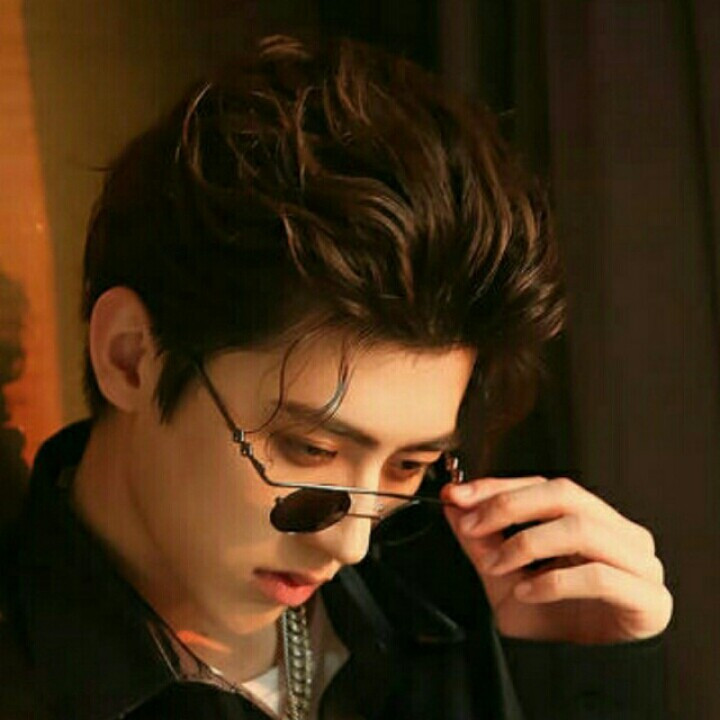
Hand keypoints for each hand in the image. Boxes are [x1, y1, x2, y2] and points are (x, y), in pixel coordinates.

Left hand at [441, 476, 672, 643]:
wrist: (586, 675)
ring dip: (527, 542)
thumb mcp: (505, 575)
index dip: (498, 486)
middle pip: (564, 494)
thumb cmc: (552, 618)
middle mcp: (619, 532)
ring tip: (496, 565)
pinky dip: (554, 581)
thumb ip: (482, 540)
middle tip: (472, 524)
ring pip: (581, 528)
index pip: (543, 484)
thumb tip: (454, 505)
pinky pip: (599, 576)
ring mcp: (640, 562)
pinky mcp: (649, 598)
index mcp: (591, 517)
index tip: (457, 495)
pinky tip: (527, 591)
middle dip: (509, 504)